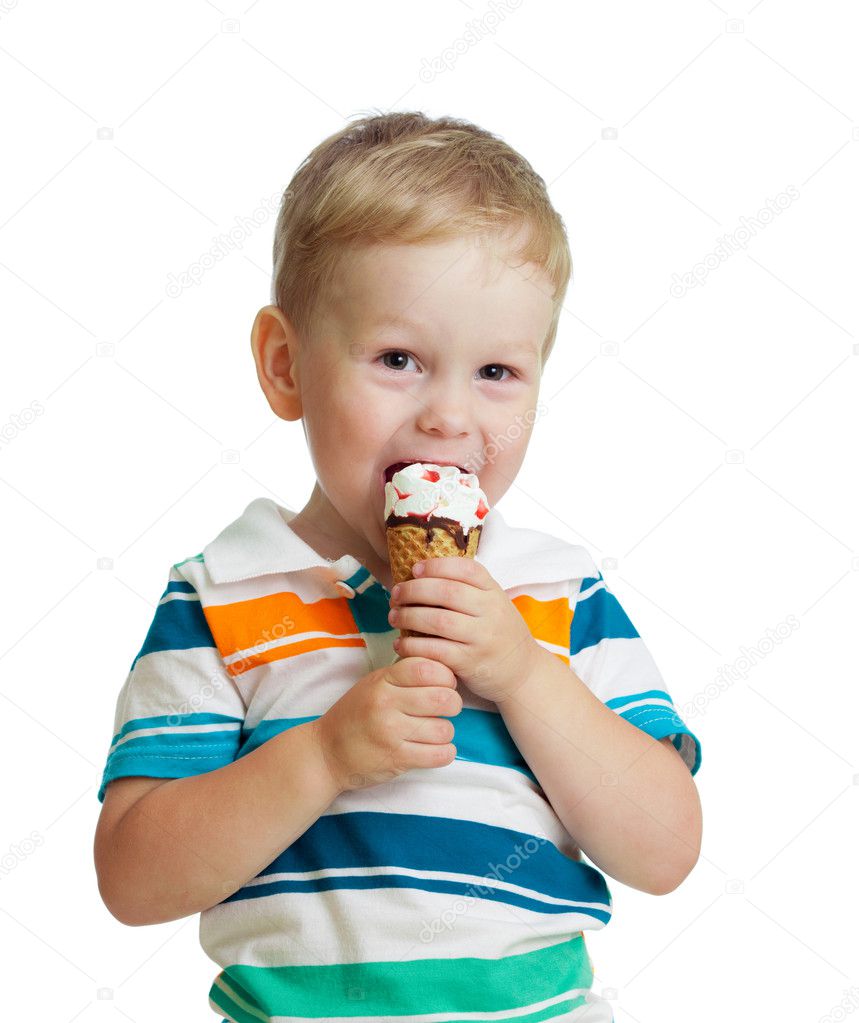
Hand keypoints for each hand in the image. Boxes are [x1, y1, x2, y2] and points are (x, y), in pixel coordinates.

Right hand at [312, 657, 462, 792]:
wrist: (325, 752)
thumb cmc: (354, 715)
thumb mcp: (373, 684)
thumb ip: (403, 675)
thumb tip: (443, 669)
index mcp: (382, 681)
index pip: (426, 668)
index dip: (445, 675)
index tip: (445, 684)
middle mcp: (386, 705)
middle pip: (442, 698)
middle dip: (453, 703)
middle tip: (447, 708)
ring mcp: (391, 734)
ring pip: (444, 729)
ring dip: (446, 732)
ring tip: (436, 731)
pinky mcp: (396, 759)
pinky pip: (438, 755)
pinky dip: (445, 752)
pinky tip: (436, 749)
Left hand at [388, 557, 542, 702]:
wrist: (523, 673)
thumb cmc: (499, 633)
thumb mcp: (493, 604)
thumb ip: (467, 589)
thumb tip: (421, 572)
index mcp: (494, 592)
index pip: (466, 569)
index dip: (436, 566)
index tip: (414, 569)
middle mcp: (491, 612)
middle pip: (446, 592)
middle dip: (414, 591)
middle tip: (395, 595)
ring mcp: (481, 638)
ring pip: (438, 621)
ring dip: (408, 617)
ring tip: (393, 617)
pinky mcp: (470, 663)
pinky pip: (435, 650)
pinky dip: (412, 646)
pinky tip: (400, 644)